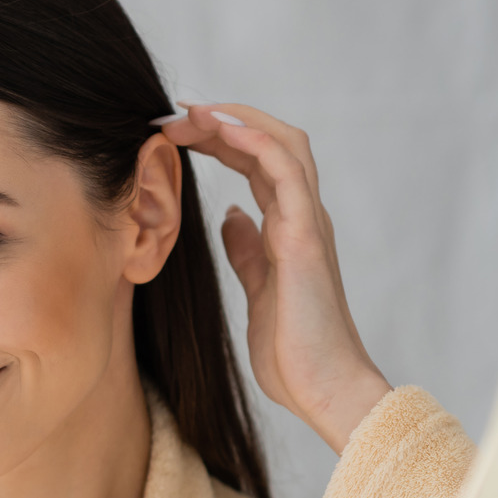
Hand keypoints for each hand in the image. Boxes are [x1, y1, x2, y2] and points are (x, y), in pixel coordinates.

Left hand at [159, 103, 391, 452]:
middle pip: (268, 142)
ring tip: (192, 110)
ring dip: (235, 120)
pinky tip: (221, 128)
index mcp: (288, 228)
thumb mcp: (257, 290)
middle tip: (174, 115)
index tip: (175, 133)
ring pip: (282, 144)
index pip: (257, 163)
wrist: (323, 387)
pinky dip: (255, 141)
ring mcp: (307, 223)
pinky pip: (286, 171)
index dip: (220, 140)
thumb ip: (247, 251)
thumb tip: (232, 218)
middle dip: (222, 121)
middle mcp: (301, 217)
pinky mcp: (304, 237)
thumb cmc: (293, 350)